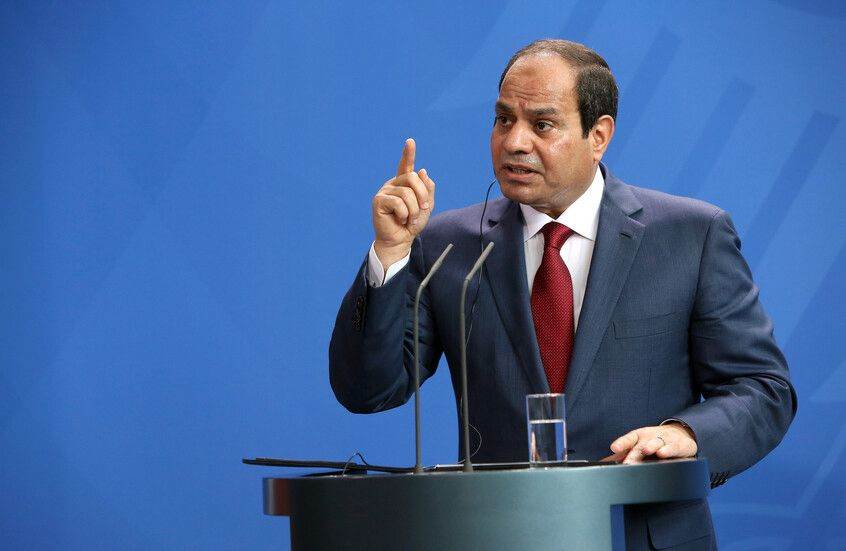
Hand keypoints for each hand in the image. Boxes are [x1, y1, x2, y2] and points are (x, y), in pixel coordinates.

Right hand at [372, 138, 435, 267]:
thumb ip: (427, 189)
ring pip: (407, 193)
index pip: (406, 166)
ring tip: (410, 219)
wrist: (401, 240)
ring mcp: (385, 191)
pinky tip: (400, 220)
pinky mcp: (379, 201)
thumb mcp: (427, 206)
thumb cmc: (412, 223)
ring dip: (414, 209)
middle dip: (422, 196)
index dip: (408, 153)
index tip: (410, 141)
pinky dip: (404, 214)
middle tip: (422, 210)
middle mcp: (393, 184)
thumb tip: (421, 171)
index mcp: (404, 183)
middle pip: (413, 178)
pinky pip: (398, 203)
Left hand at [603, 423, 697, 463]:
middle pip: (641, 445)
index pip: (629, 439)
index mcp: (639, 437)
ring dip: (651, 446)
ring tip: (645, 450)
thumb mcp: (640, 446)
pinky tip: (663, 453)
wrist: (680, 435)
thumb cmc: (655, 442)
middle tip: (628, 463)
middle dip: (634, 454)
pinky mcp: (679, 446)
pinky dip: (669, 450)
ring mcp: (665, 440)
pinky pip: (674, 448)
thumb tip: (604, 462)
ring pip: (657, 442)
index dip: (622, 443)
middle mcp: (650, 437)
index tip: (614, 448)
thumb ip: (624, 454)